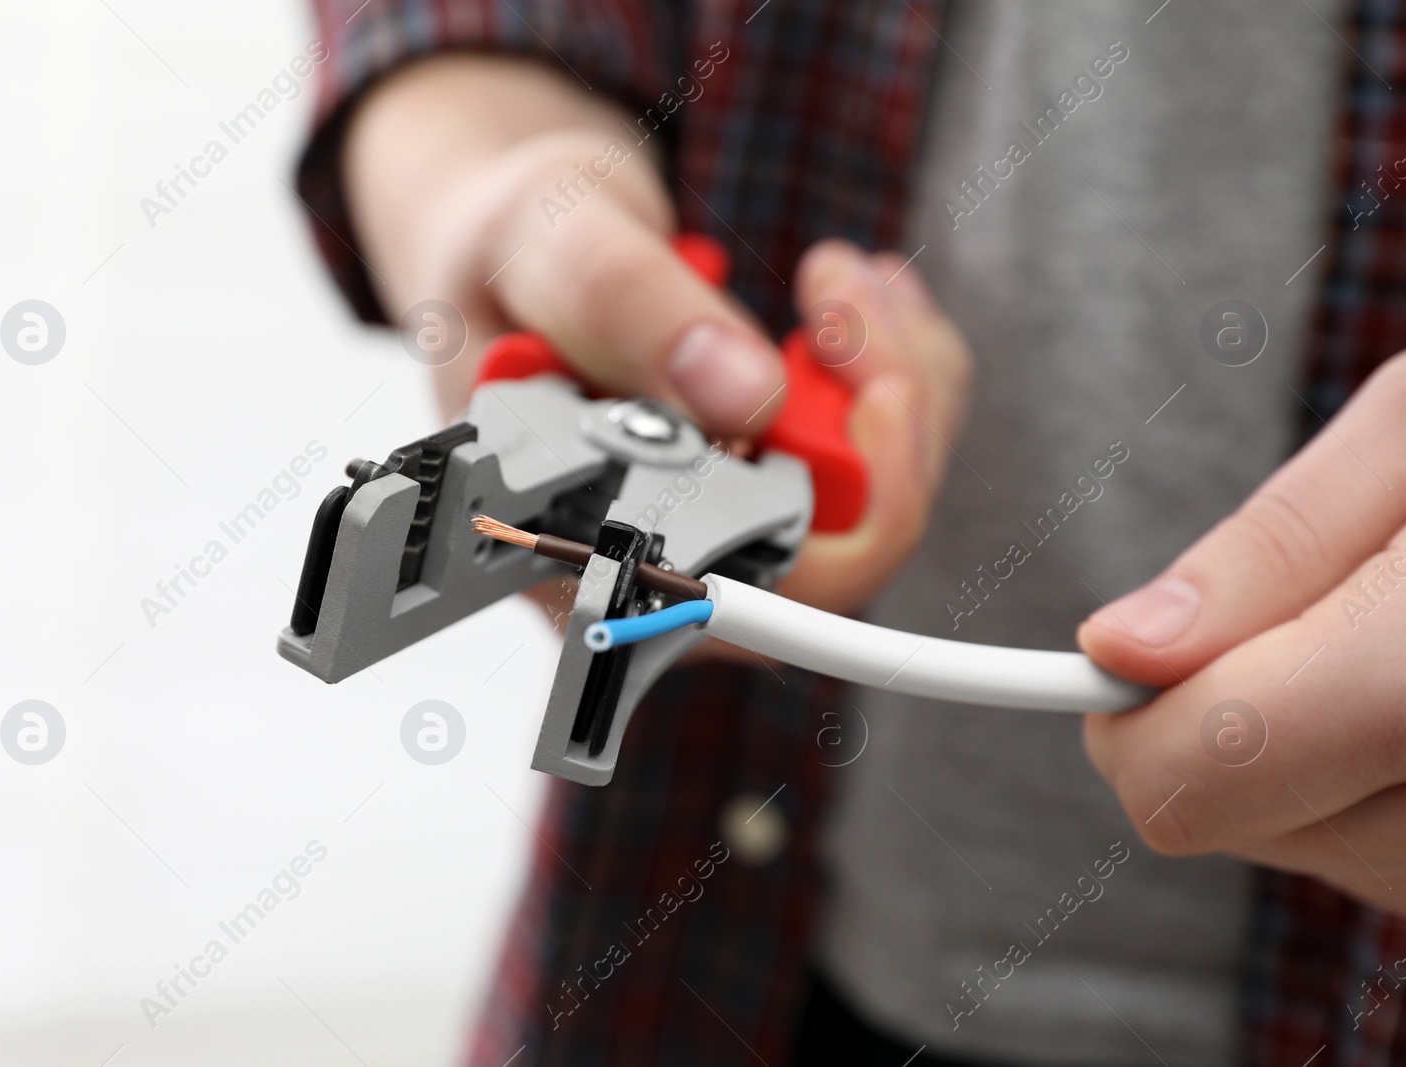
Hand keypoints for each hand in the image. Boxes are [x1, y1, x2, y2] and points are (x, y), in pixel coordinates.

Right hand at [346, 55, 971, 616]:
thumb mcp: (543, 243)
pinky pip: (883, 461)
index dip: (818, 515)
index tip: (848, 378)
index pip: (725, 597)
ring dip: (898, 379)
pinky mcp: (773, 484)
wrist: (522, 236)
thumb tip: (741, 395)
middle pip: (827, 562)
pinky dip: (896, 370)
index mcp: (566, 544)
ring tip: (840, 280)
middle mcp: (653, 557)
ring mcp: (723, 527)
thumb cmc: (507, 252)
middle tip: (841, 293)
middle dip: (878, 417)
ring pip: (874, 511)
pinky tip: (849, 302)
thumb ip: (623, 308)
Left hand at [1080, 342, 1405, 919]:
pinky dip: (1386, 790)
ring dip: (1315, 758)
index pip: (1198, 775)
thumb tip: (1118, 649)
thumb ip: (1272, 551)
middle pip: (1238, 820)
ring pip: (1314, 852)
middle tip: (1339, 608)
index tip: (1128, 654)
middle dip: (1232, 720)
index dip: (1130, 718)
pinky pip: (1400, 865)